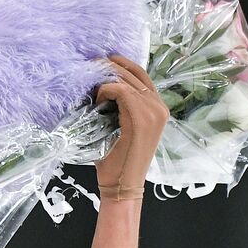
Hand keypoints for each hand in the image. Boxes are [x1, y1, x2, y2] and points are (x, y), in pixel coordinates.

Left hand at [91, 55, 167, 201]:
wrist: (122, 186)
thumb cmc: (117, 161)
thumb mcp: (121, 127)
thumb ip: (120, 107)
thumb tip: (100, 84)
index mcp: (157, 107)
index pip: (140, 74)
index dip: (121, 63)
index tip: (101, 61)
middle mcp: (160, 106)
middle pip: (133, 73)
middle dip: (108, 66)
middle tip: (89, 64)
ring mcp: (154, 111)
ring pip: (125, 80)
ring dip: (104, 77)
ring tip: (88, 78)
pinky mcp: (142, 118)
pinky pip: (121, 91)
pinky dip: (105, 90)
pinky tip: (96, 99)